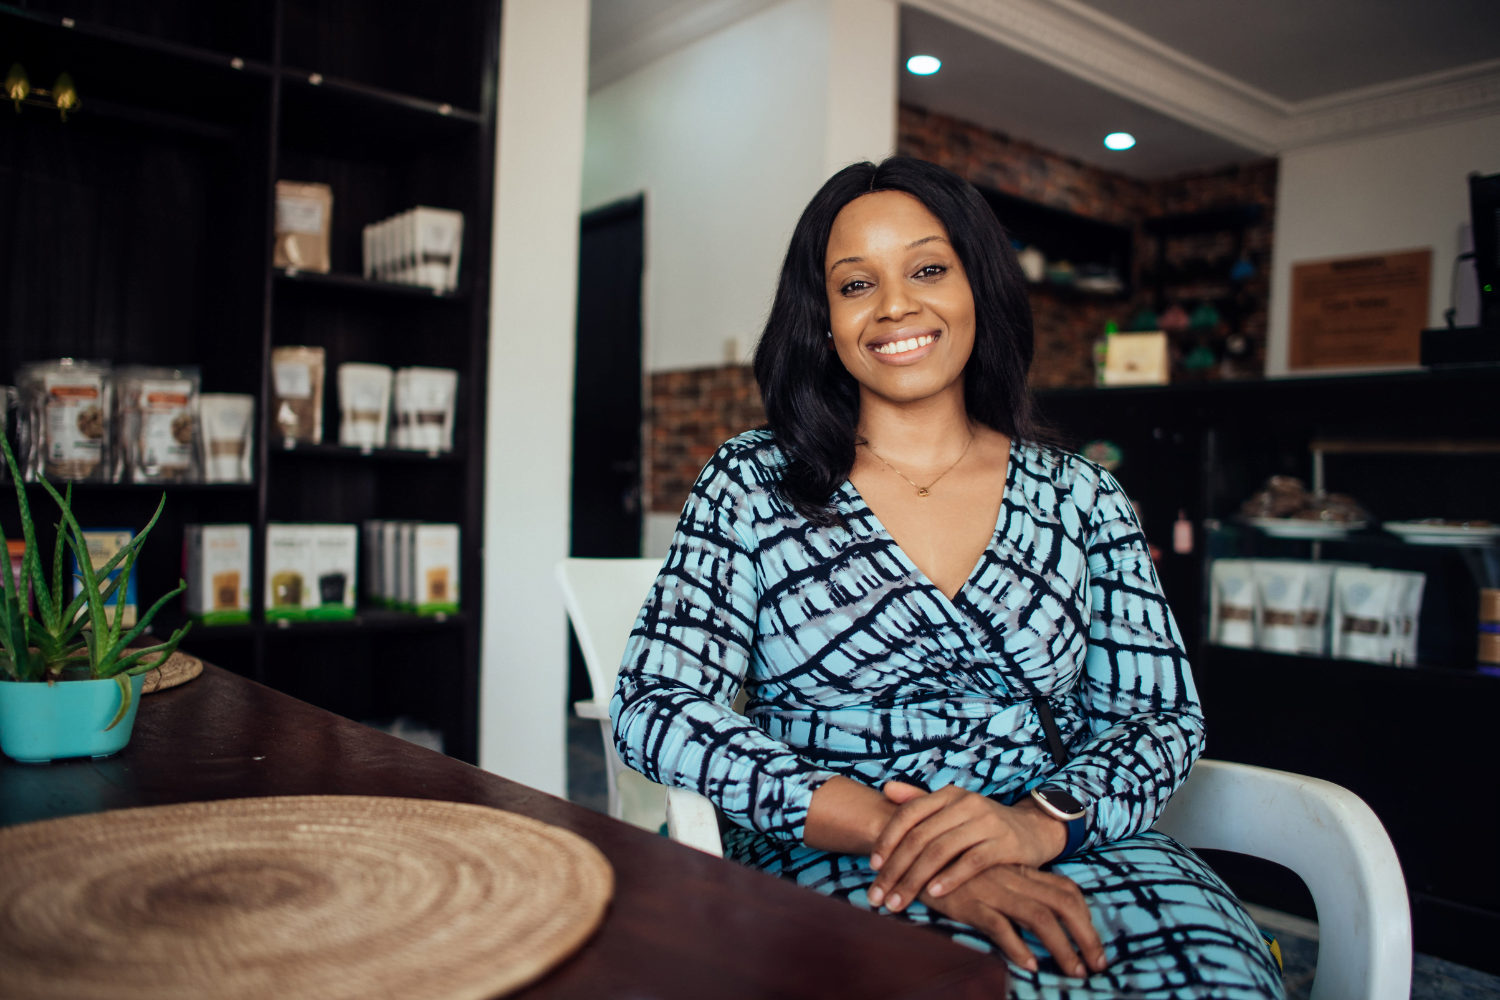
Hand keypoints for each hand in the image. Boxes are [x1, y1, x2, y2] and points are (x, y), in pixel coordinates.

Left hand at [867, 783, 1066, 911]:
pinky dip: (950, 878)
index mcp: (948, 795)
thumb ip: (920, 800)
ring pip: (941, 851)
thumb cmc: (984, 823)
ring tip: (898, 902)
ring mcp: (986, 822)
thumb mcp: (954, 808)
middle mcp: (965, 804)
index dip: (887, 841)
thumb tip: (885, 789)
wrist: (1033, 830)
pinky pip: (971, 862)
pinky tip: (934, 895)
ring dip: (915, 880)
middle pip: (920, 838)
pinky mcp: (1004, 843)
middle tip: (879, 896)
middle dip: (895, 870)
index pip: (908, 815)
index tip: (872, 868)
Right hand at [916, 865, 1105, 978]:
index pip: (1066, 889)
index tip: (1092, 943)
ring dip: (1063, 948)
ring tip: (1074, 971)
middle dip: (1087, 936)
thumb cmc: (950, 865)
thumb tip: (1035, 913)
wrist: (911, 846)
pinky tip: (1030, 964)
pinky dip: (1018, 948)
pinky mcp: (970, 902)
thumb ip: (1011, 887)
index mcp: (1020, 871)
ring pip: (1040, 917)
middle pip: (1064, 904)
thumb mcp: (987, 874)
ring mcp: (993, 889)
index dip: (1085, 917)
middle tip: (1097, 965)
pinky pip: (1001, 927)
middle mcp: (1013, 878)